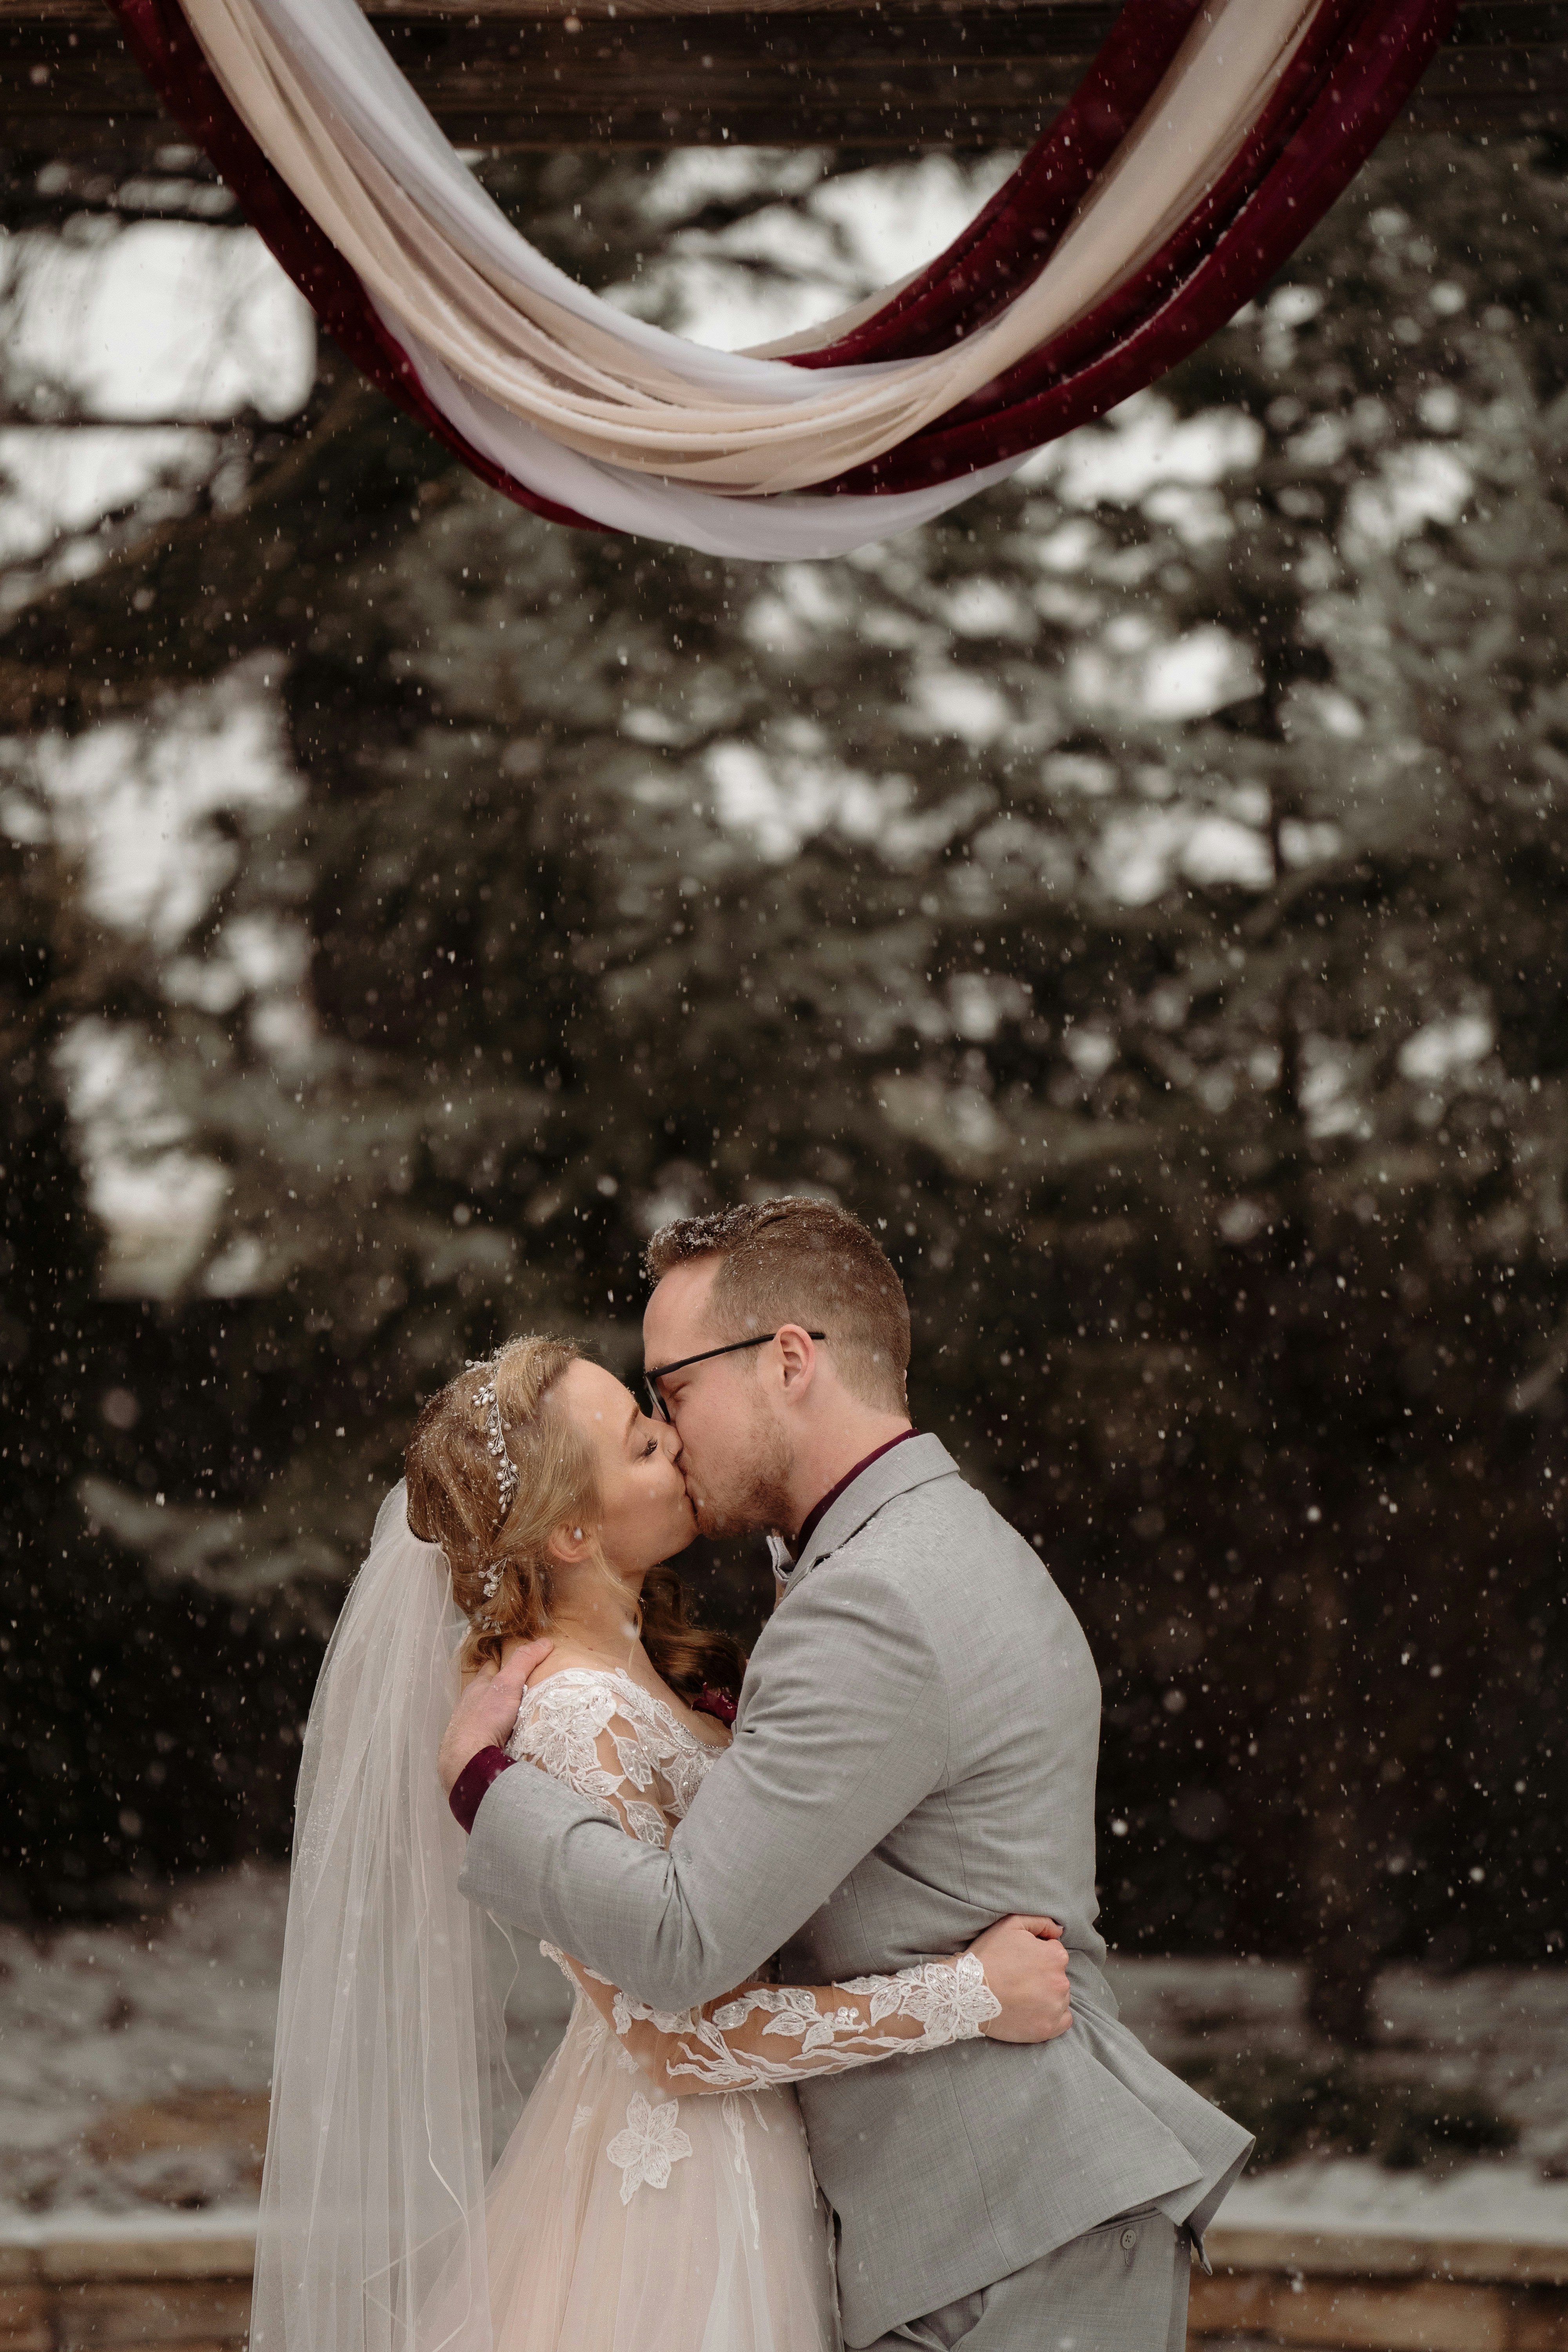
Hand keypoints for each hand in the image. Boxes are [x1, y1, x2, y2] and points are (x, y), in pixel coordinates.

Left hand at [438, 1639, 552, 1793]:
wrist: (467, 1761)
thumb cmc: (484, 1719)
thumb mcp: (507, 1684)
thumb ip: (524, 1662)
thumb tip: (545, 1642)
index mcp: (477, 1688)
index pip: (491, 1668)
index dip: (504, 1663)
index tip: (519, 1663)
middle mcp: (470, 1706)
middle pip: (490, 1693)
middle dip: (504, 1692)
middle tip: (527, 1692)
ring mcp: (470, 1728)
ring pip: (488, 1715)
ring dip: (502, 1716)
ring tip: (523, 1718)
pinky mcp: (474, 1747)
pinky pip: (490, 1736)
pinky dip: (499, 1734)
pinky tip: (511, 1739)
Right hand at [968, 1914, 1071, 2042]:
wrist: (967, 1993)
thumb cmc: (988, 1955)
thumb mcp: (1011, 1924)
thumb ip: (1041, 1922)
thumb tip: (1059, 1931)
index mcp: (1056, 1956)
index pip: (1055, 1953)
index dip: (1037, 1955)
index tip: (1020, 1961)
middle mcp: (1061, 1982)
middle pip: (1058, 1976)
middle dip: (1043, 1976)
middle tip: (1018, 1979)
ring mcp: (1054, 2008)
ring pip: (1060, 1998)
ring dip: (1047, 1996)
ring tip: (1021, 1996)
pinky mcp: (1047, 2029)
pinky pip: (1063, 2021)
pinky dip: (1052, 2016)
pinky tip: (1033, 2011)